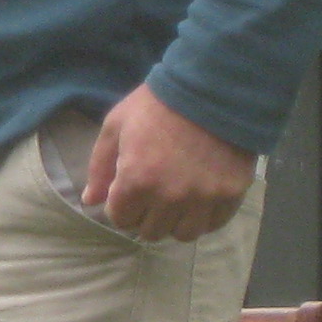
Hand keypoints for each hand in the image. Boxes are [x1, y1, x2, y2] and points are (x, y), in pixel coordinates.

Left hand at [79, 86, 255, 242]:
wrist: (211, 87)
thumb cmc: (156, 104)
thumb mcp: (116, 126)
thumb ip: (99, 168)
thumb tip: (90, 201)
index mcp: (136, 181)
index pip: (120, 219)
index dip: (120, 206)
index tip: (127, 192)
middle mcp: (170, 197)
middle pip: (150, 231)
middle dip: (145, 215)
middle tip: (151, 195)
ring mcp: (203, 198)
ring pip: (182, 234)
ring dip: (174, 222)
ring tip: (175, 201)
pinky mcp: (230, 194)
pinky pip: (213, 225)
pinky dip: (203, 217)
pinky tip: (198, 200)